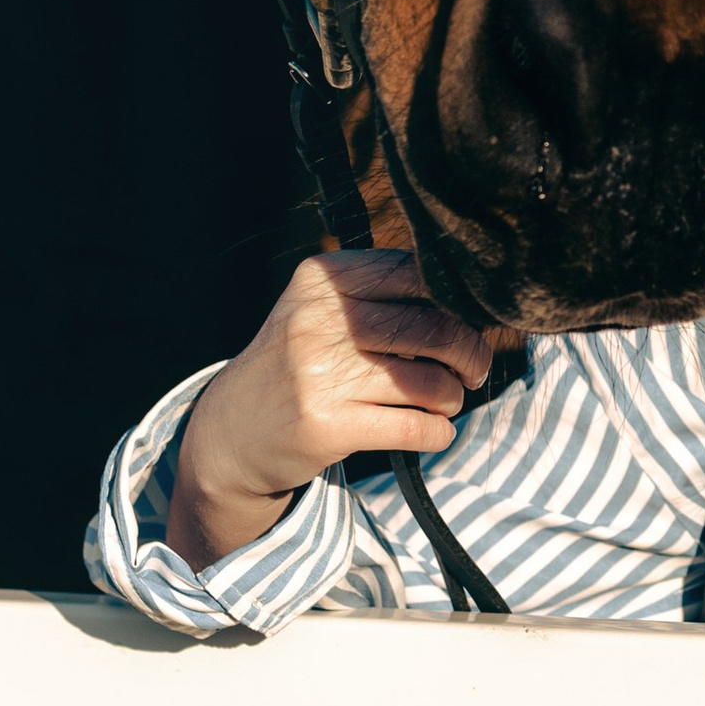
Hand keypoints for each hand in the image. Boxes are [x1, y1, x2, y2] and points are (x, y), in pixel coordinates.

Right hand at [167, 253, 495, 571]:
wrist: (230, 431)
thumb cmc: (296, 363)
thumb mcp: (320, 311)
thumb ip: (382, 295)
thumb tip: (472, 302)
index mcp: (323, 278)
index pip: (416, 272)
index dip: (457, 300)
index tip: (471, 320)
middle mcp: (319, 320)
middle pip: (433, 327)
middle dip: (470, 352)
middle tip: (474, 369)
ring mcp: (320, 375)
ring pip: (430, 382)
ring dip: (453, 396)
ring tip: (446, 400)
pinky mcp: (327, 426)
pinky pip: (416, 428)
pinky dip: (439, 432)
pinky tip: (434, 430)